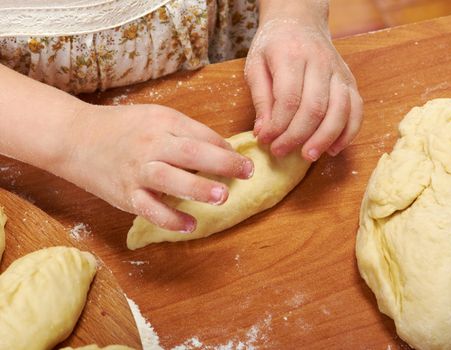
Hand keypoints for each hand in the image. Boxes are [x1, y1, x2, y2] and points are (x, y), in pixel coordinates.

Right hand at [59, 104, 253, 231]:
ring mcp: (137, 170)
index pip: (201, 135)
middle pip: (190, 153)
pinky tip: (190, 225)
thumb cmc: (122, 127)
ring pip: (170, 179)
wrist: (74, 137)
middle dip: (222, 164)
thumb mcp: (155, 118)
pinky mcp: (125, 194)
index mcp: (162, 122)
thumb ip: (186, 132)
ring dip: (199, 188)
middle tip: (247, 173)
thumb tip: (222, 149)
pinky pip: (150, 209)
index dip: (225, 148)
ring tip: (223, 197)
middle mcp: (150, 144)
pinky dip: (170, 219)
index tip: (242, 160)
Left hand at [244, 2, 362, 160]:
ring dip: (324, 138)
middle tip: (280, 152)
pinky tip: (333, 148)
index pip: (288, 98)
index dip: (277, 125)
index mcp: (291, 55)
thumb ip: (260, 99)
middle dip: (297, 136)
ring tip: (307, 156)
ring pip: (340, 110)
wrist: (300, 21)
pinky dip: (348, 133)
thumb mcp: (255, 65)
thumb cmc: (274, 46)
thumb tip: (263, 132)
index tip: (265, 140)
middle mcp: (319, 62)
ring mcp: (339, 72)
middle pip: (315, 108)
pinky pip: (357, 110)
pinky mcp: (350, 81)